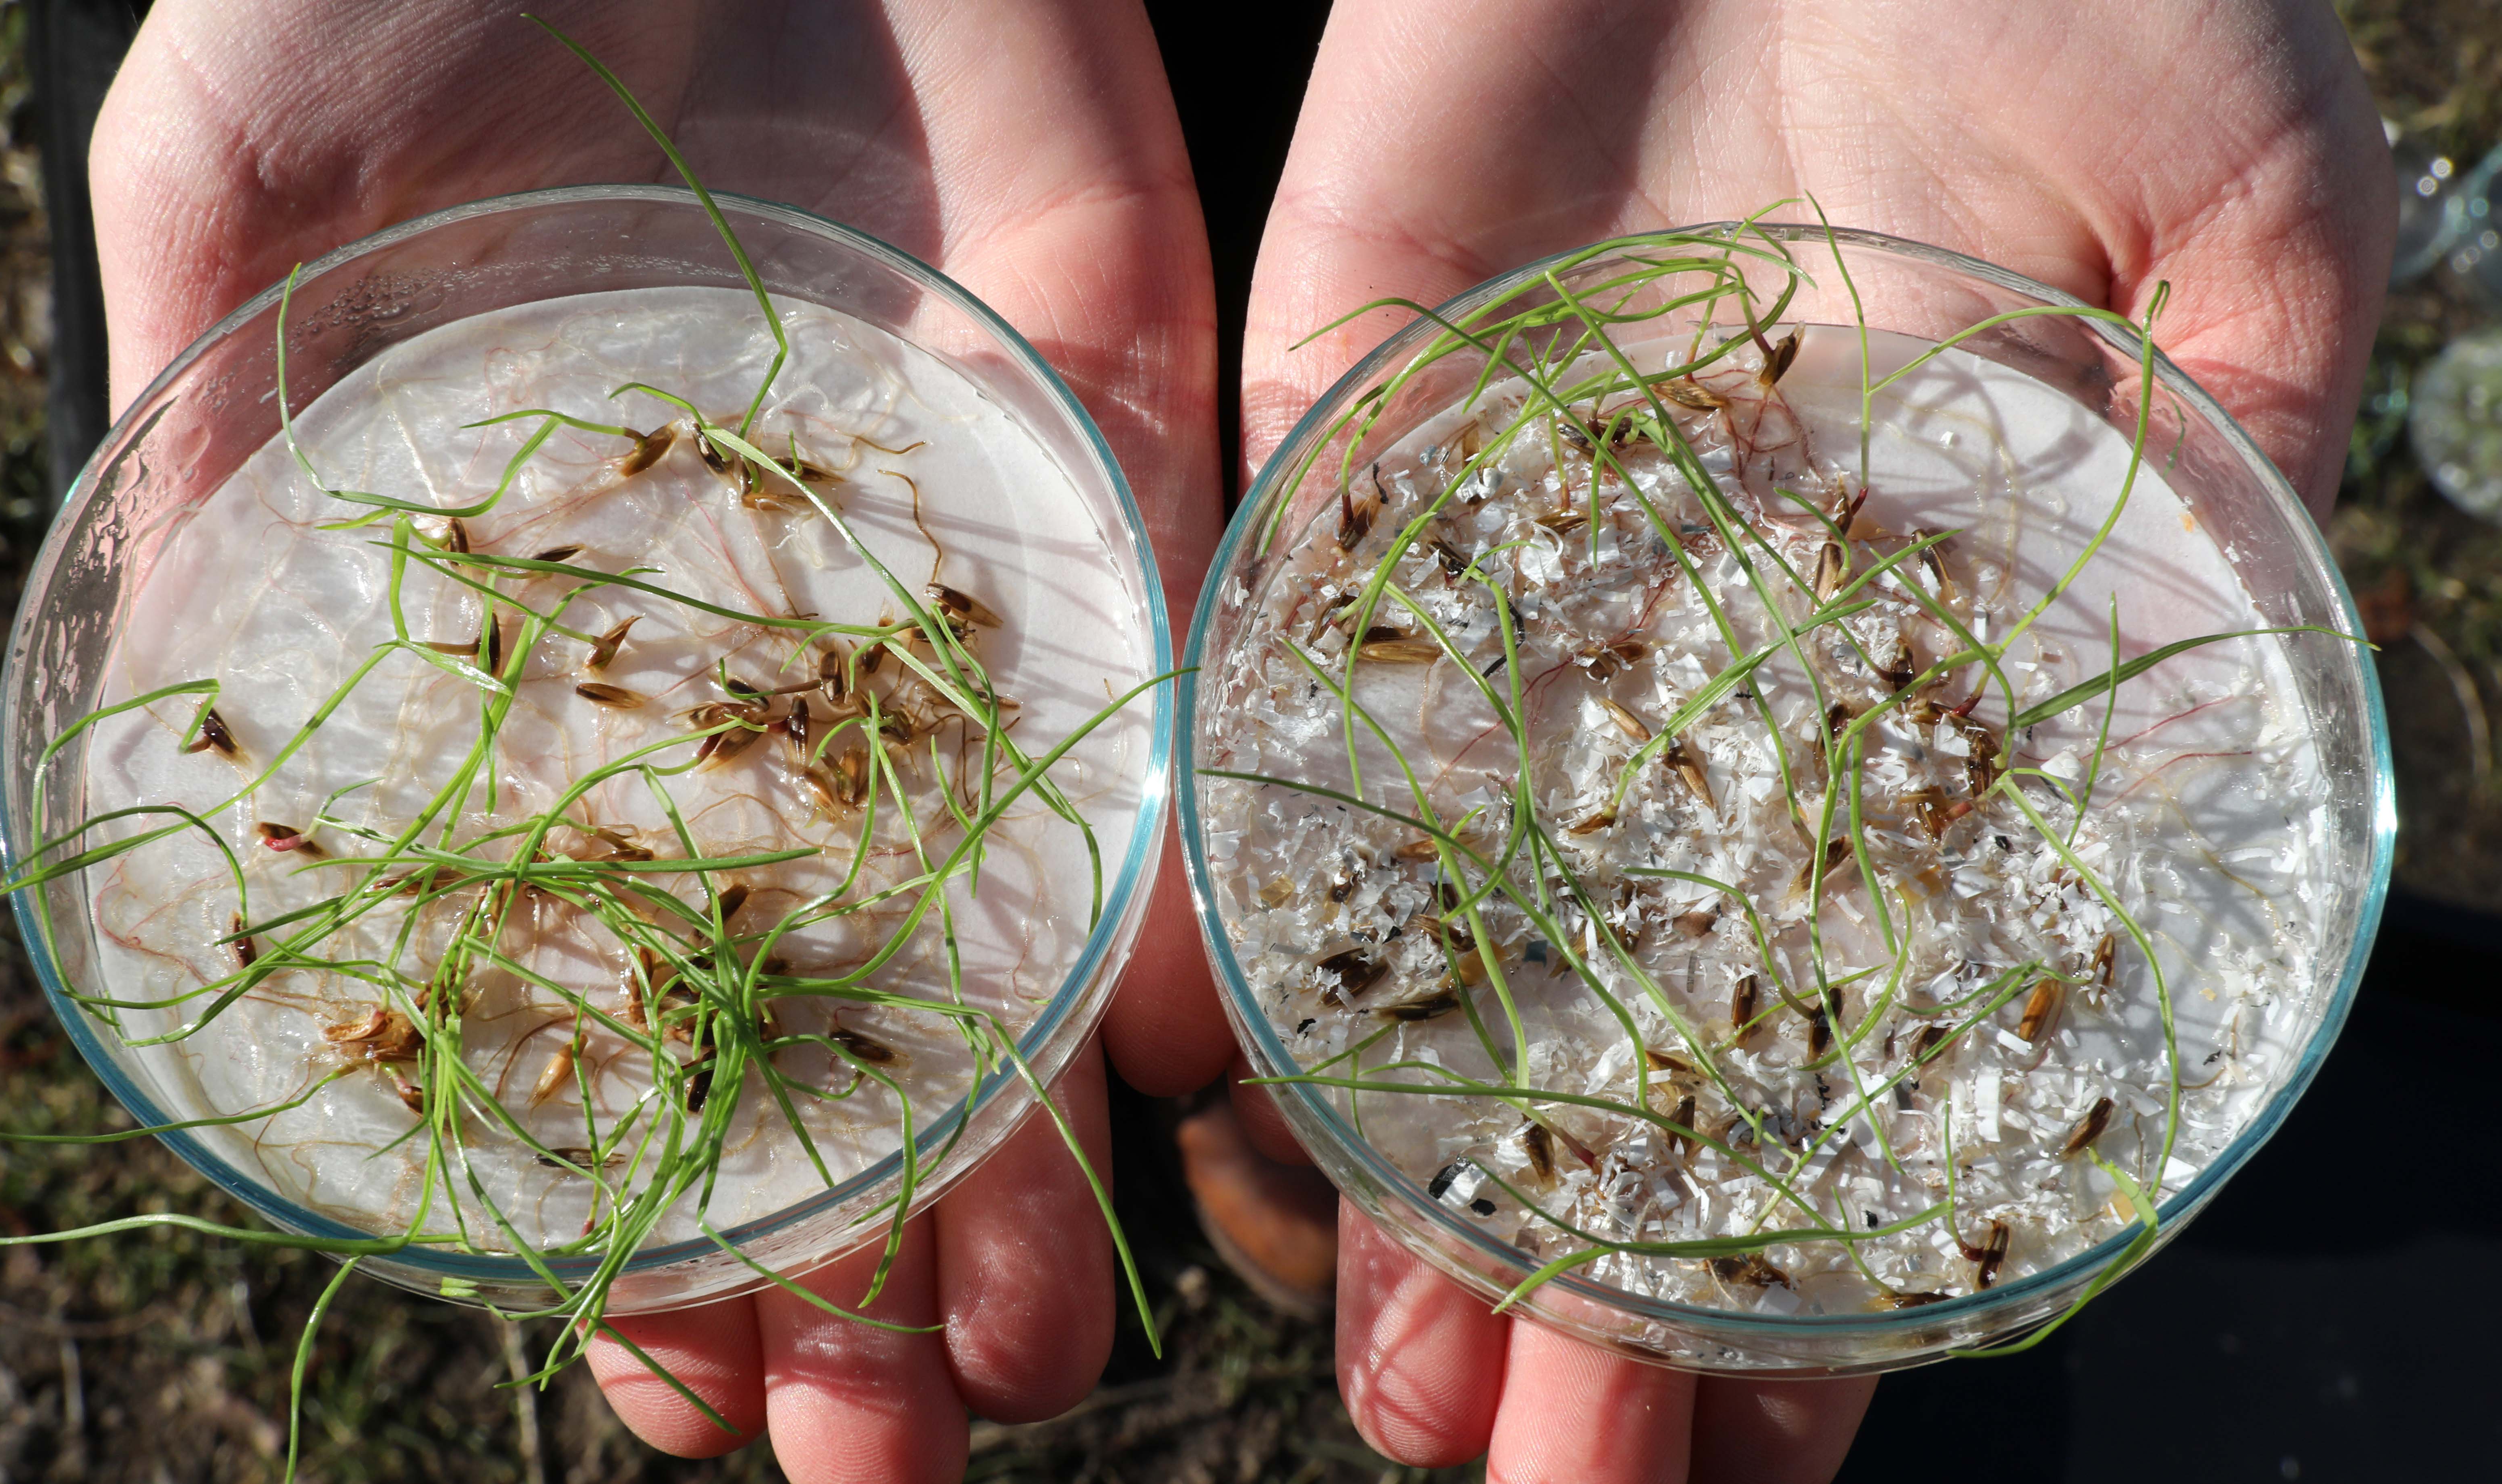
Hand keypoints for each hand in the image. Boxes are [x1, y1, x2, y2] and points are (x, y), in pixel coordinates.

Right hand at [91, 3, 1230, 1477]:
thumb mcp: (240, 181)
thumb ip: (220, 435)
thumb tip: (170, 697)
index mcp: (572, 642)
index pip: (605, 989)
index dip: (630, 1205)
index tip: (670, 1381)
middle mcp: (783, 639)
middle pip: (844, 1003)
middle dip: (867, 1237)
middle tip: (905, 1437)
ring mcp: (966, 546)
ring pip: (1026, 905)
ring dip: (1034, 1143)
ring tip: (1042, 1344)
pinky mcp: (1117, 418)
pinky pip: (1180, 674)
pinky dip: (1190, 867)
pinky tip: (1190, 1064)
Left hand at [1239, 2, 2389, 1477]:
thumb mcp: (2231, 213)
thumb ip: (2226, 460)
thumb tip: (2233, 709)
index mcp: (1888, 658)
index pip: (1851, 1009)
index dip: (1821, 1238)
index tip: (1763, 1435)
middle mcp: (1673, 661)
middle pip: (1612, 1021)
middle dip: (1579, 1256)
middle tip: (1536, 1466)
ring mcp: (1485, 572)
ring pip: (1413, 921)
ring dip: (1394, 1154)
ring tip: (1389, 1364)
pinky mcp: (1323, 449)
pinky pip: (1249, 695)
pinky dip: (1216, 882)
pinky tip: (1209, 1089)